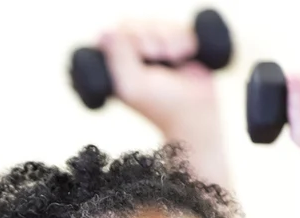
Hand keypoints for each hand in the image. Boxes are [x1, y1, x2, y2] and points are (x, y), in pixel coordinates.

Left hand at [99, 20, 217, 135]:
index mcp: (119, 63)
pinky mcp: (179, 45)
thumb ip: (117, 57)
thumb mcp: (132, 84)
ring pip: (161, 23)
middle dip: (153, 39)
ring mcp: (158, 48)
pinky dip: (184, 40)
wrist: (194, 112)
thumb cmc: (160, 104)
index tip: (144, 54)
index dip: (132, 36)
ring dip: (170, 40)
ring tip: (175, 60)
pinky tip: (185, 56)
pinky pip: (180, 27)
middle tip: (160, 59)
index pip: (119, 30)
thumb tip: (105, 31)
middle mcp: (136, 54)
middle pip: (140, 23)